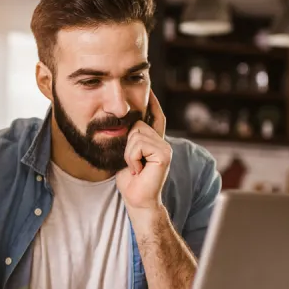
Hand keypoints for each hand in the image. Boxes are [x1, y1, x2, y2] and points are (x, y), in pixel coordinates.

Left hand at [116, 91, 171, 211]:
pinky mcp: (164, 154)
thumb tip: (123, 123)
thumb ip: (130, 140)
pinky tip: (138, 169)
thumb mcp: (126, 155)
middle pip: (136, 124)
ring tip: (135, 167)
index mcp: (155, 140)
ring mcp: (165, 147)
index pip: (156, 116)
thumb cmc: (129, 180)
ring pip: (136, 134)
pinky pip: (139, 145)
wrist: (137, 199)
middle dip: (127, 144)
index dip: (153, 103)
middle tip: (132, 163)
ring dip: (129, 153)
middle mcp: (162, 142)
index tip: (150, 89)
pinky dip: (132, 158)